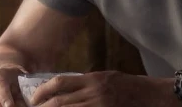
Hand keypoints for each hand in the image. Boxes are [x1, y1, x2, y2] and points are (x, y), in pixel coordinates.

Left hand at [30, 71, 171, 106]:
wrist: (149, 96)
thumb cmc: (127, 85)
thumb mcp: (106, 77)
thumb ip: (87, 83)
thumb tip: (65, 89)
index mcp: (93, 78)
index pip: (60, 82)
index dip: (42, 91)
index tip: (33, 98)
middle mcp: (93, 92)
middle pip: (59, 102)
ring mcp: (98, 106)